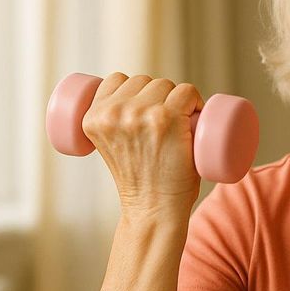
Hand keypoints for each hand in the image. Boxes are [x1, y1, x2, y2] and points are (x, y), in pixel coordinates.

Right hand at [80, 72, 204, 213]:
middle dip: (158, 96)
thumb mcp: (111, 146)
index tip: (148, 108)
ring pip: (166, 85)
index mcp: (92, 118)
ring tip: (181, 122)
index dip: (135, 91)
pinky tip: (196, 112)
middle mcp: (113, 113)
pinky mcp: (165, 118)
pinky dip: (196, 100)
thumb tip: (135, 103)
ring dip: (177, 98)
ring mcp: (140, 114)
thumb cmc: (139, 182)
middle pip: (144, 81)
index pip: (116, 81)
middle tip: (169, 123)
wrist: (154, 210)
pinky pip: (186, 91)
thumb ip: (114, 125)